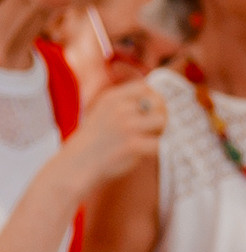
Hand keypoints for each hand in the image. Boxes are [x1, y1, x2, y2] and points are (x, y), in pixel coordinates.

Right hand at [63, 77, 165, 192]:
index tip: (150, 112)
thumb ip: (125, 104)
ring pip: (161, 121)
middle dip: (160, 115)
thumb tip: (158, 100)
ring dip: (161, 131)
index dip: (154, 98)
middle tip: (154, 129)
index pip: (145, 87)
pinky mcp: (133, 145)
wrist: (77, 164)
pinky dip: (159, 148)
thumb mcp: (103, 112)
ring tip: (150, 139)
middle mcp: (120, 109)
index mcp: (112, 98)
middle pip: (158, 103)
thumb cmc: (94, 141)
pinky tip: (148, 152)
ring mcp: (127, 127)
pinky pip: (159, 143)